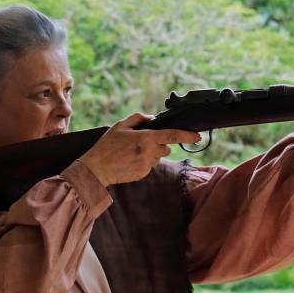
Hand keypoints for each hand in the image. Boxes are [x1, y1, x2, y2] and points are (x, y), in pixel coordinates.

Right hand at [78, 113, 202, 186]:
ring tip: (132, 152)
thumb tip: (152, 118)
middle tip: (141, 142)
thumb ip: (138, 118)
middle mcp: (149, 152)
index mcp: (145, 138)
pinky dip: (143, 162)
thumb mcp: (120, 126)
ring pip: (158, 157)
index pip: (172, 136)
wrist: (97, 169)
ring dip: (151, 153)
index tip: (197, 136)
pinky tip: (130, 160)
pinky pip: (149, 166)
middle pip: (165, 147)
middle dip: (159, 144)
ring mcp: (146, 165)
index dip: (187, 136)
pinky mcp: (143, 174)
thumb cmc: (107, 146)